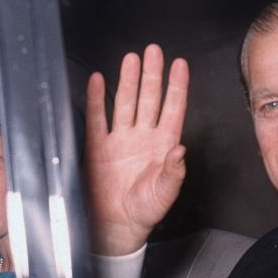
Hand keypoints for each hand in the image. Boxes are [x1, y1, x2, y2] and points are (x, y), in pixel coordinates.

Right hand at [86, 44, 188, 254]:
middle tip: (154, 51)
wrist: (117, 226)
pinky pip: (97, 119)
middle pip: (149, 99)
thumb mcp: (165, 193)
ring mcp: (121, 141)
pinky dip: (97, 100)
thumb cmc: (145, 211)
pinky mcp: (99, 148)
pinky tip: (99, 81)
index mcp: (163, 146)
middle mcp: (143, 138)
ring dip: (129, 81)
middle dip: (152, 75)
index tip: (180, 65)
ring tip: (131, 59)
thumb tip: (180, 150)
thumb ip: (173, 172)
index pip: (173, 110)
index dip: (177, 87)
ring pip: (126, 104)